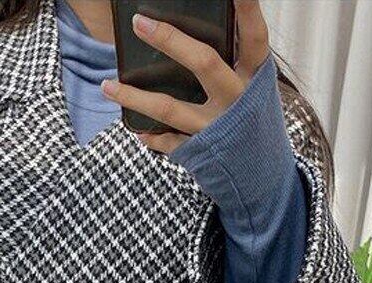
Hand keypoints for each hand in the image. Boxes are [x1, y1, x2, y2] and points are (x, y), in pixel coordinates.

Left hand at [101, 0, 269, 153]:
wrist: (264, 177)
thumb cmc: (253, 123)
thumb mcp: (254, 92)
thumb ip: (233, 67)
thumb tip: (196, 38)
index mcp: (254, 79)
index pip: (254, 37)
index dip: (247, 10)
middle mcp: (237, 101)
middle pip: (204, 62)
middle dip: (170, 40)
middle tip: (138, 23)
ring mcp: (216, 127)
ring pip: (170, 108)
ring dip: (135, 96)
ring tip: (107, 86)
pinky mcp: (201, 151)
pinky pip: (169, 141)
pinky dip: (152, 135)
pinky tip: (137, 130)